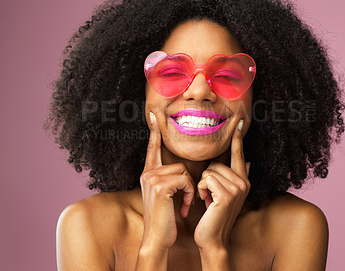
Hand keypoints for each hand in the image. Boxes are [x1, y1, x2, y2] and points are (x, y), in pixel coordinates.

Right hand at [139, 112, 195, 249]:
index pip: (153, 148)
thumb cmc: (166, 218)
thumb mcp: (167, 195)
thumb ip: (172, 179)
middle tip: (186, 200)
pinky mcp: (161, 185)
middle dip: (187, 183)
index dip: (155, 131)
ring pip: (184, 171)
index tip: (155, 114)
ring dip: (190, 189)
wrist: (159, 237)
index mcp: (149, 173)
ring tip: (184, 204)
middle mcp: (148, 173)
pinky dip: (189, 194)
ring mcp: (152, 178)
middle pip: (179, 163)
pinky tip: (184, 207)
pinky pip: (185, 180)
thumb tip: (184, 170)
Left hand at [194, 119, 250, 249]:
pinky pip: (206, 178)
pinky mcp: (227, 194)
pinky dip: (201, 189)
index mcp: (243, 180)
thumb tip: (249, 161)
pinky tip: (206, 201)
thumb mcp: (224, 194)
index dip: (238, 138)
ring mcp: (237, 188)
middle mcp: (243, 182)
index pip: (239, 154)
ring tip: (208, 199)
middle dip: (207, 178)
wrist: (212, 237)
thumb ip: (235, 177)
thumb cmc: (214, 215)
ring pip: (209, 170)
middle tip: (209, 195)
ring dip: (203, 185)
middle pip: (216, 162)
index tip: (239, 121)